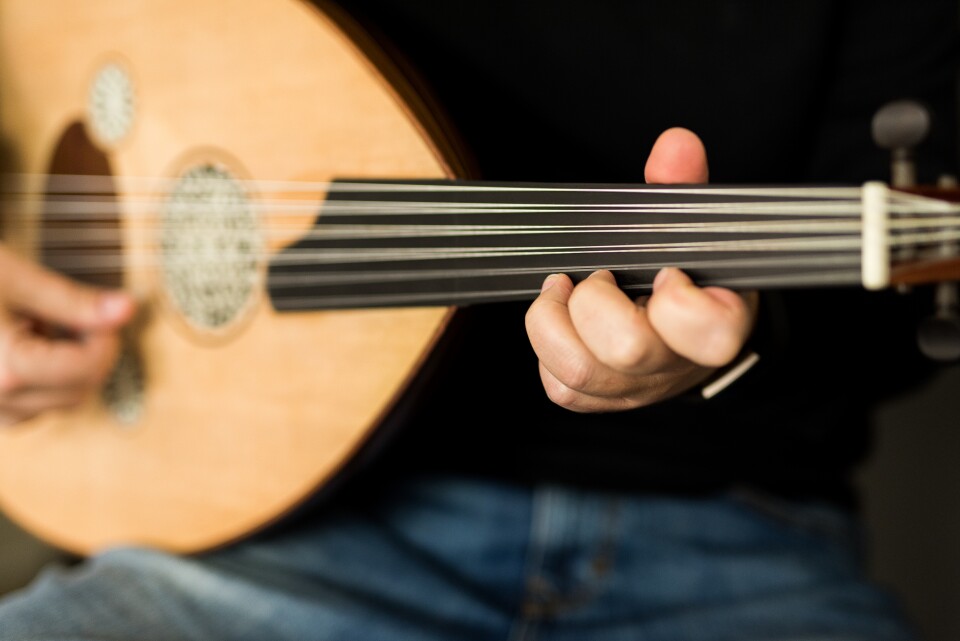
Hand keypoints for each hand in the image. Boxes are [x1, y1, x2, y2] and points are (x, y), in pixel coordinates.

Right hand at [0, 245, 134, 425]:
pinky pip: (26, 408)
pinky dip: (39, 380)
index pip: (90, 367)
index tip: (103, 311)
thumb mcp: (13, 277)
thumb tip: (127, 310)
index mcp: (6, 369)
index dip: (107, 336)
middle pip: (79, 391)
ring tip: (34, 324)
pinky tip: (18, 343)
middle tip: (73, 314)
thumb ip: (73, 301)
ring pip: (57, 404)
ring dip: (65, 368)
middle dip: (90, 354)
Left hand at [524, 127, 756, 411]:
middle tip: (598, 275)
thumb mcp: (699, 233)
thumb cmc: (693, 279)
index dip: (677, 301)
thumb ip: (683, 188)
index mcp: (719, 326)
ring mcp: (636, 389)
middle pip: (626, 348)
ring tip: (564, 289)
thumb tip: (675, 144)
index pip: (707, 332)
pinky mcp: (600, 399)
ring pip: (579, 372)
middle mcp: (676, 365)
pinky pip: (559, 386)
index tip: (666, 272)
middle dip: (597, 300)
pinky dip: (547, 347)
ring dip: (555, 320)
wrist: (692, 340)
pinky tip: (561, 319)